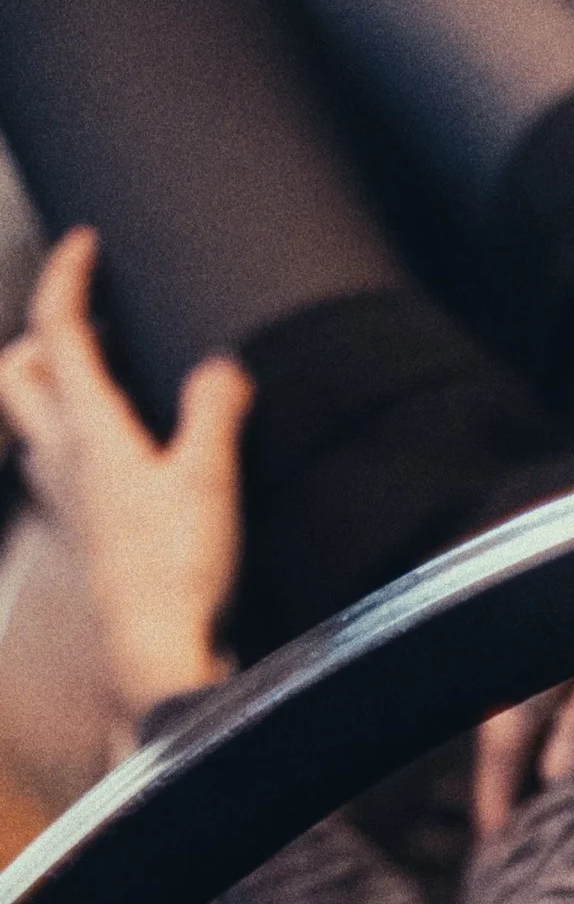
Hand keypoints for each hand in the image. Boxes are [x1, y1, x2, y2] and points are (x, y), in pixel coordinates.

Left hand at [0, 231, 249, 737]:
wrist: (155, 657)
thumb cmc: (175, 574)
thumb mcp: (210, 481)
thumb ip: (215, 413)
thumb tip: (223, 368)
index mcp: (88, 427)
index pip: (58, 328)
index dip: (69, 277)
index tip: (86, 246)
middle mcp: (61, 459)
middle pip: (17, 374)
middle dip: (40, 338)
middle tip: (84, 328)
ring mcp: (62, 502)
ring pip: (31, 425)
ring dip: (54, 394)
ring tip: (101, 390)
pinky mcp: (79, 540)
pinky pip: (58, 476)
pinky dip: (76, 452)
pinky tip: (114, 468)